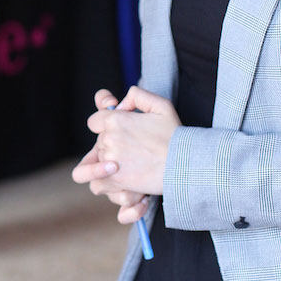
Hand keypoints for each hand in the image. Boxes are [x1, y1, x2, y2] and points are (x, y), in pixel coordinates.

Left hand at [72, 84, 179, 214]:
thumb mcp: (161, 105)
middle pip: (99, 142)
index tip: (121, 131)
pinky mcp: (114, 181)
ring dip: (110, 165)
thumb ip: (137, 95)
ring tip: (130, 165)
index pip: (95, 121)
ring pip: (98, 163)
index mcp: (115, 120)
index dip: (106, 125)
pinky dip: (106, 184)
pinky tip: (122, 180)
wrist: (185, 165)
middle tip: (134, 149)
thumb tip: (121, 103)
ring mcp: (109, 161)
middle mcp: (108, 139)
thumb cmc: (175, 136)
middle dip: (112, 145)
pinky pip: (97, 184)